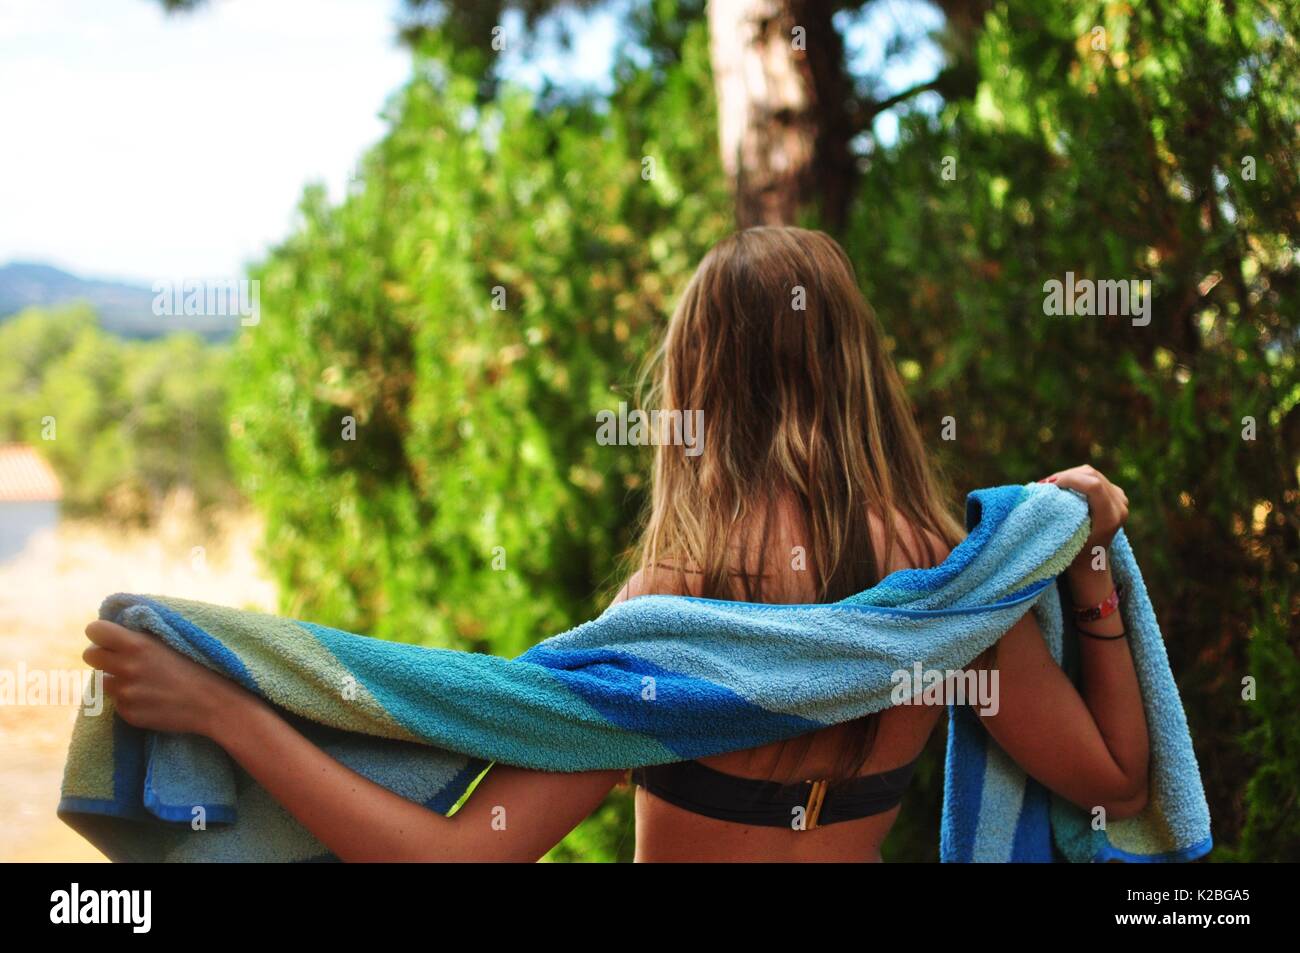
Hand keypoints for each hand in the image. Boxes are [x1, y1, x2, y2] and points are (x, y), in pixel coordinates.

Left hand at [83, 620, 244, 736]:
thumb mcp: (170, 641)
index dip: (100, 633)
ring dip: (117, 680)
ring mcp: (126, 693)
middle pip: (90, 655)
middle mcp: (126, 668)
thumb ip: (140, 636)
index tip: (109, 638)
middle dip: (102, 655)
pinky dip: (130, 701)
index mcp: (137, 645)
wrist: (214, 704)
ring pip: (103, 682)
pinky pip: (118, 703)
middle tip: (120, 658)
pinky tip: (152, 699)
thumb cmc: (197, 666)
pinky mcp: (128, 714)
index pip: (95, 630)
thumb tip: (114, 630)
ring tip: (144, 682)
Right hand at [1038, 464, 1128, 567]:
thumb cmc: (1075, 552)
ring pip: (1091, 472)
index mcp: (1110, 518)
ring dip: (1069, 475)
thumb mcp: (1066, 535)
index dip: (1070, 479)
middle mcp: (1120, 507)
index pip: (1093, 486)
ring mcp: (1120, 499)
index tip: (1049, 485)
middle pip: (1091, 474)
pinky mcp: (1116, 494)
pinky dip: (1076, 478)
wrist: (1094, 560)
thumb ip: (1060, 512)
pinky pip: (1094, 476)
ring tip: (1052, 485)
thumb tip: (1044, 486)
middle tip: (1045, 484)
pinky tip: (1064, 486)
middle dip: (1066, 475)